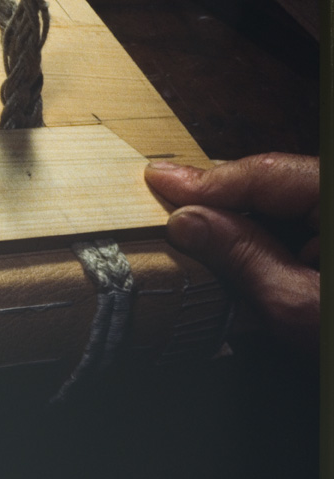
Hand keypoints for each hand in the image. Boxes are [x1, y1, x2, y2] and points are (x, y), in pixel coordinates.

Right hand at [144, 153, 319, 358]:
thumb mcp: (296, 304)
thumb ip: (240, 254)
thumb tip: (189, 220)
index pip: (269, 174)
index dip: (208, 179)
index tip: (161, 179)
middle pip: (278, 186)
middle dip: (224, 203)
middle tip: (171, 210)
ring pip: (288, 209)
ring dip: (244, 229)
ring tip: (199, 245)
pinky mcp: (331, 251)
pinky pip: (303, 232)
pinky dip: (271, 247)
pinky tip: (244, 266)